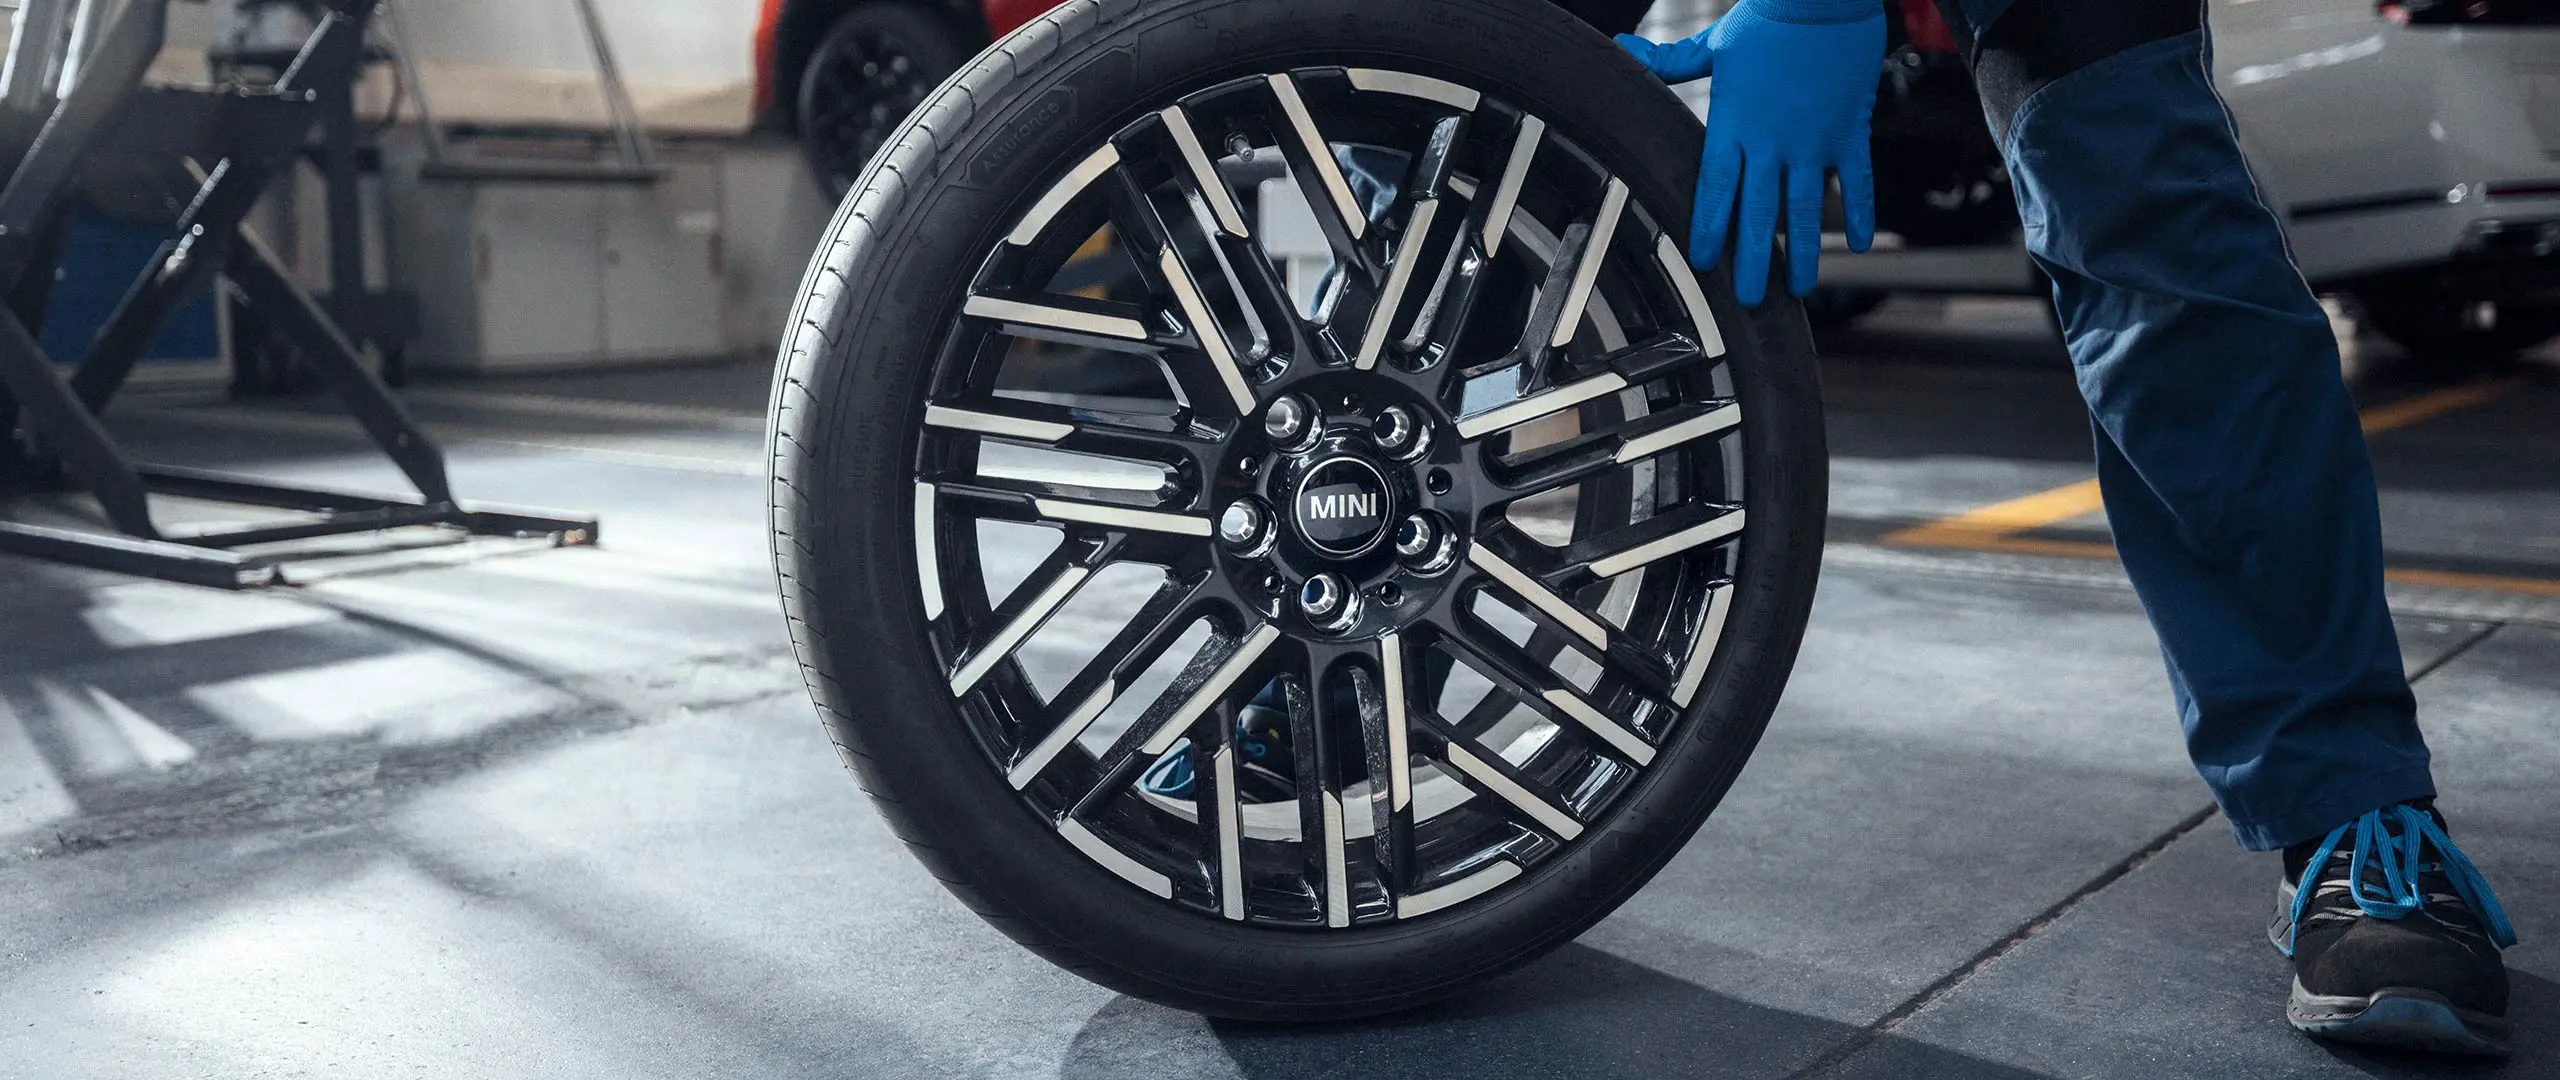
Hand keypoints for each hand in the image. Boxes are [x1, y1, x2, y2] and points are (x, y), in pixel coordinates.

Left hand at [1617, 0, 1882, 304]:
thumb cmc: (1767, 18)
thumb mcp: (1715, 42)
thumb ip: (1669, 61)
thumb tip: (1621, 49)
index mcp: (1733, 124)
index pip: (1715, 188)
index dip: (1709, 227)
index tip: (1704, 261)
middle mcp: (1772, 141)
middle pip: (1760, 212)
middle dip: (1755, 260)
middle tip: (1751, 299)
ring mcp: (1814, 140)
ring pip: (1808, 207)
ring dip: (1806, 251)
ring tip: (1802, 288)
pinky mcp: (1850, 130)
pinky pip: (1858, 179)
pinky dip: (1863, 210)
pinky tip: (1863, 243)